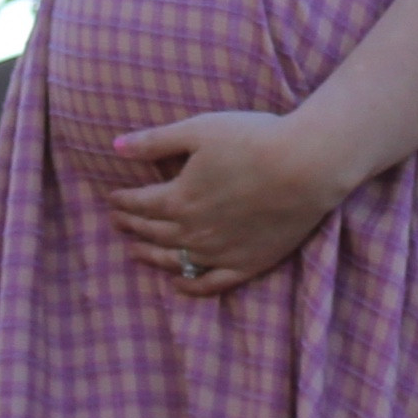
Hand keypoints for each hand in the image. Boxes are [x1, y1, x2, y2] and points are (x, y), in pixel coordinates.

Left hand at [108, 109, 347, 292]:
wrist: (305, 166)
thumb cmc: (253, 140)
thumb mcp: (199, 130)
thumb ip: (155, 141)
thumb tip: (115, 147)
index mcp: (178, 198)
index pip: (139, 204)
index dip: (122, 201)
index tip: (112, 199)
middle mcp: (193, 231)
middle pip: (153, 232)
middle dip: (132, 226)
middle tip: (117, 223)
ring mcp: (219, 252)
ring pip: (175, 260)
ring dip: (151, 256)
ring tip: (136, 252)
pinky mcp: (247, 264)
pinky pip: (210, 283)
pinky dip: (189, 287)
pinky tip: (178, 285)